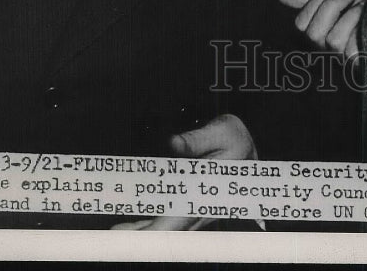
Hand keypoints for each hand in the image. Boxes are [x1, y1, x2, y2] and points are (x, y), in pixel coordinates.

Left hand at [110, 114, 259, 230]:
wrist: (250, 147)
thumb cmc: (236, 139)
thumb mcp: (222, 131)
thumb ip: (196, 139)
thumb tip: (172, 143)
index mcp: (209, 193)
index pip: (177, 219)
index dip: (153, 230)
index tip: (129, 234)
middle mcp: (202, 209)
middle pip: (169, 230)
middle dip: (141, 234)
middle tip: (116, 232)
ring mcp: (198, 211)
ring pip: (168, 228)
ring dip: (144, 230)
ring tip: (119, 229)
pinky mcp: (193, 208)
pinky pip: (171, 221)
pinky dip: (152, 222)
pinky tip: (135, 222)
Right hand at [278, 0, 366, 60]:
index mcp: (323, 37)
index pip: (301, 25)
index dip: (315, 2)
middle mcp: (330, 54)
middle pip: (312, 33)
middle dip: (332, 4)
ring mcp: (345, 63)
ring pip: (331, 40)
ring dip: (349, 13)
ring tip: (363, 4)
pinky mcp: (361, 68)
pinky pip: (349, 49)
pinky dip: (358, 24)